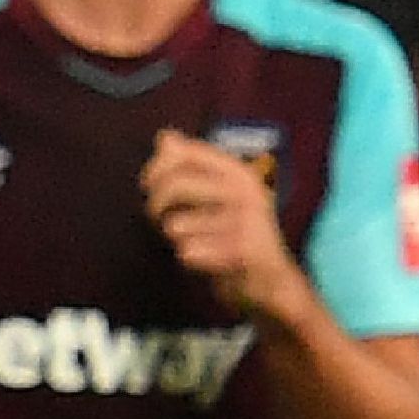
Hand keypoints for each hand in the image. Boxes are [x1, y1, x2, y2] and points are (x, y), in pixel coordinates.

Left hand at [142, 130, 303, 316]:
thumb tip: (164, 137)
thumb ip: (192, 166)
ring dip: (176, 238)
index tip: (147, 185)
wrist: (271, 281)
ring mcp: (244, 221)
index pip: (184, 153)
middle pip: (175, 186)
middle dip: (155, 206)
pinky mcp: (240, 251)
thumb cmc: (235, 235)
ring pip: (176, 225)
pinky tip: (206, 258)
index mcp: (237, 171)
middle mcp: (244, 190)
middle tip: (157, 219)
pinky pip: (188, 252)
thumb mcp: (218, 194)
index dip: (156, 168)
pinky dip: (190, 258)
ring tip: (194, 243)